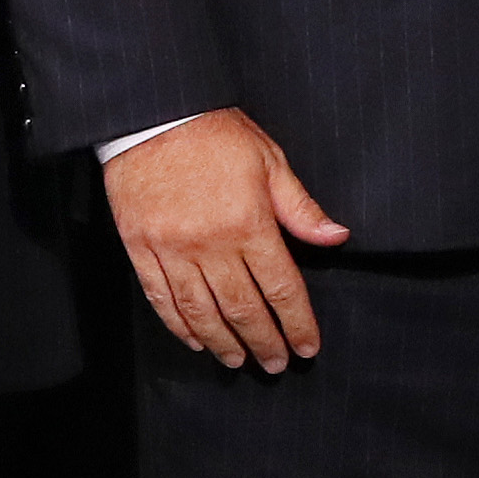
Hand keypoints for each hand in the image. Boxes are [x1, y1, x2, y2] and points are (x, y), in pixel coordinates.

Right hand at [103, 110, 349, 372]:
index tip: (306, 347)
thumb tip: (337, 237)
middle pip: (243, 309)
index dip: (297, 323)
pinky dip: (179, 324)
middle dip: (263, 341)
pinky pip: (161, 297)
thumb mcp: (270, 161)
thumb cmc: (215, 133)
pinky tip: (195, 339)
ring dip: (223, 342)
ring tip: (237, 360)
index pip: (281, 288)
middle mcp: (211, 244)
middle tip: (275, 364)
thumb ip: (301, 207)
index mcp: (249, 224)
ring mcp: (173, 249)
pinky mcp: (141, 247)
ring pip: (201, 311)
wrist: (153, 113)